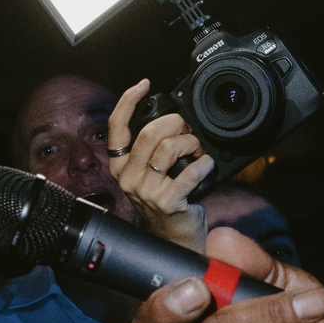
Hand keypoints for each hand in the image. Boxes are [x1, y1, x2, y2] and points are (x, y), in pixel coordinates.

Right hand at [108, 80, 209, 251]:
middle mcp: (127, 178)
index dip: (128, 100)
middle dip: (175, 124)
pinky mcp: (167, 202)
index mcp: (120, 166)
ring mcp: (146, 192)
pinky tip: (207, 165)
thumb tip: (170, 118)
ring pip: (169, 148)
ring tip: (197, 153)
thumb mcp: (149, 173)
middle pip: (149, 133)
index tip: (143, 84)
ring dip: (192, 145)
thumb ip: (150, 149)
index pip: (116, 127)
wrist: (175, 238)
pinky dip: (204, 165)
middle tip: (188, 132)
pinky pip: (189, 173)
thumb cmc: (166, 200)